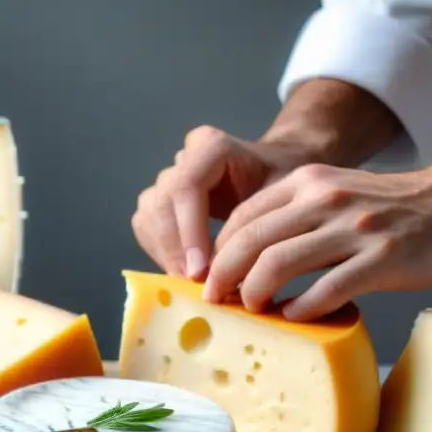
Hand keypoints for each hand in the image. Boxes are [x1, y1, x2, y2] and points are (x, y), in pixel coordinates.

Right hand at [130, 125, 307, 279]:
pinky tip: (182, 271)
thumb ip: (259, 226)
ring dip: (164, 253)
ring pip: (149, 215)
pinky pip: (146, 225)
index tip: (201, 272)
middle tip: (194, 284)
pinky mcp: (161, 196)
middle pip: (162, 203)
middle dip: (175, 249)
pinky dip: (159, 252)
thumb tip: (233, 275)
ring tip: (190, 282)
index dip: (188, 233)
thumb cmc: (285, 183)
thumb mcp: (285, 196)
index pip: (186, 188)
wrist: (277, 170)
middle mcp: (185, 156)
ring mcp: (170, 175)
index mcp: (212, 146)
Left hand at [202, 163, 431, 320]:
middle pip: (250, 241)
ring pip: (279, 263)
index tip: (209, 281)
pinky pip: (327, 288)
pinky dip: (302, 308)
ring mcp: (354, 228)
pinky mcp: (382, 258)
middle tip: (215, 304)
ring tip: (253, 311)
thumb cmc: (392, 210)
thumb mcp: (335, 195)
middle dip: (223, 277)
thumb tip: (245, 263)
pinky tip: (294, 318)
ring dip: (255, 294)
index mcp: (307, 183)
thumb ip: (295, 218)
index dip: (217, 253)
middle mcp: (325, 200)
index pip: (242, 218)